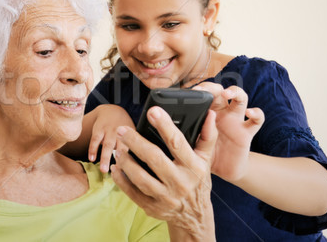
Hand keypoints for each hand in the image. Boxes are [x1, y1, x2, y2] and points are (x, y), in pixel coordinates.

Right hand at [89, 104, 132, 172]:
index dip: (133, 158)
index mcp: (132, 135)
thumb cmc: (125, 127)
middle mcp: (122, 132)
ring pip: (108, 144)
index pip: (134, 147)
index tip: (132, 171)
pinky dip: (93, 149)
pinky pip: (95, 140)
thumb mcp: (133, 133)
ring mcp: (109, 130)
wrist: (112, 110)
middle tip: (119, 172)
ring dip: (105, 157)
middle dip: (120, 159)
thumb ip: (135, 147)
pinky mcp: (99, 129)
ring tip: (103, 170)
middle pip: (122, 146)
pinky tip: (91, 158)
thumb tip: (139, 168)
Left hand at [111, 106, 216, 240]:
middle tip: (122, 130)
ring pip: (140, 177)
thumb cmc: (198, 181)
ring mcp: (165, 197)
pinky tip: (116, 168)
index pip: (177, 143)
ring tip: (118, 149)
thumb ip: (207, 137)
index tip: (153, 111)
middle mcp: (180, 183)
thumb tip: (210, 115)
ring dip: (126, 162)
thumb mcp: (206, 160)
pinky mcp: (153, 207)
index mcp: (193, 167)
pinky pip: (133, 193)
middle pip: (154, 159)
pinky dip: (121, 180)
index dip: (164, 126)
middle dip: (135, 142)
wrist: (195, 216)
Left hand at [193, 83, 263, 182]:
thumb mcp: (192, 143)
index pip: (203, 94)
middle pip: (220, 91)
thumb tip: (168, 127)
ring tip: (227, 94)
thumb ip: (185, 134)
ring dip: (235, 92)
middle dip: (212, 87)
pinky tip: (250, 112)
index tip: (188, 93)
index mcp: (206, 113)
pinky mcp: (247, 132)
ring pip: (241, 98)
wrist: (224, 171)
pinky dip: (256, 113)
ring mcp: (236, 120)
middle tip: (203, 91)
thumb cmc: (205, 153)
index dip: (196, 91)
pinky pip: (257, 119)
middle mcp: (222, 113)